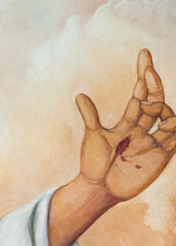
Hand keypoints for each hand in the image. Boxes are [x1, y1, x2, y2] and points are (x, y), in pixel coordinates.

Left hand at [76, 49, 174, 202]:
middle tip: (148, 72)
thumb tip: (79, 95)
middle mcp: (142, 129)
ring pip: (169, 119)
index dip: (144, 74)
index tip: (144, 54)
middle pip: (156, 101)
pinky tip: (173, 125)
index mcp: (128, 122)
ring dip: (167, 112)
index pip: (140, 94)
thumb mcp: (94, 138)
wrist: (98, 191)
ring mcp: (152, 143)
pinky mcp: (160, 158)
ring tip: (160, 118)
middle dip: (154, 84)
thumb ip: (91, 116)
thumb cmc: (93, 166)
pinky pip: (175, 141)